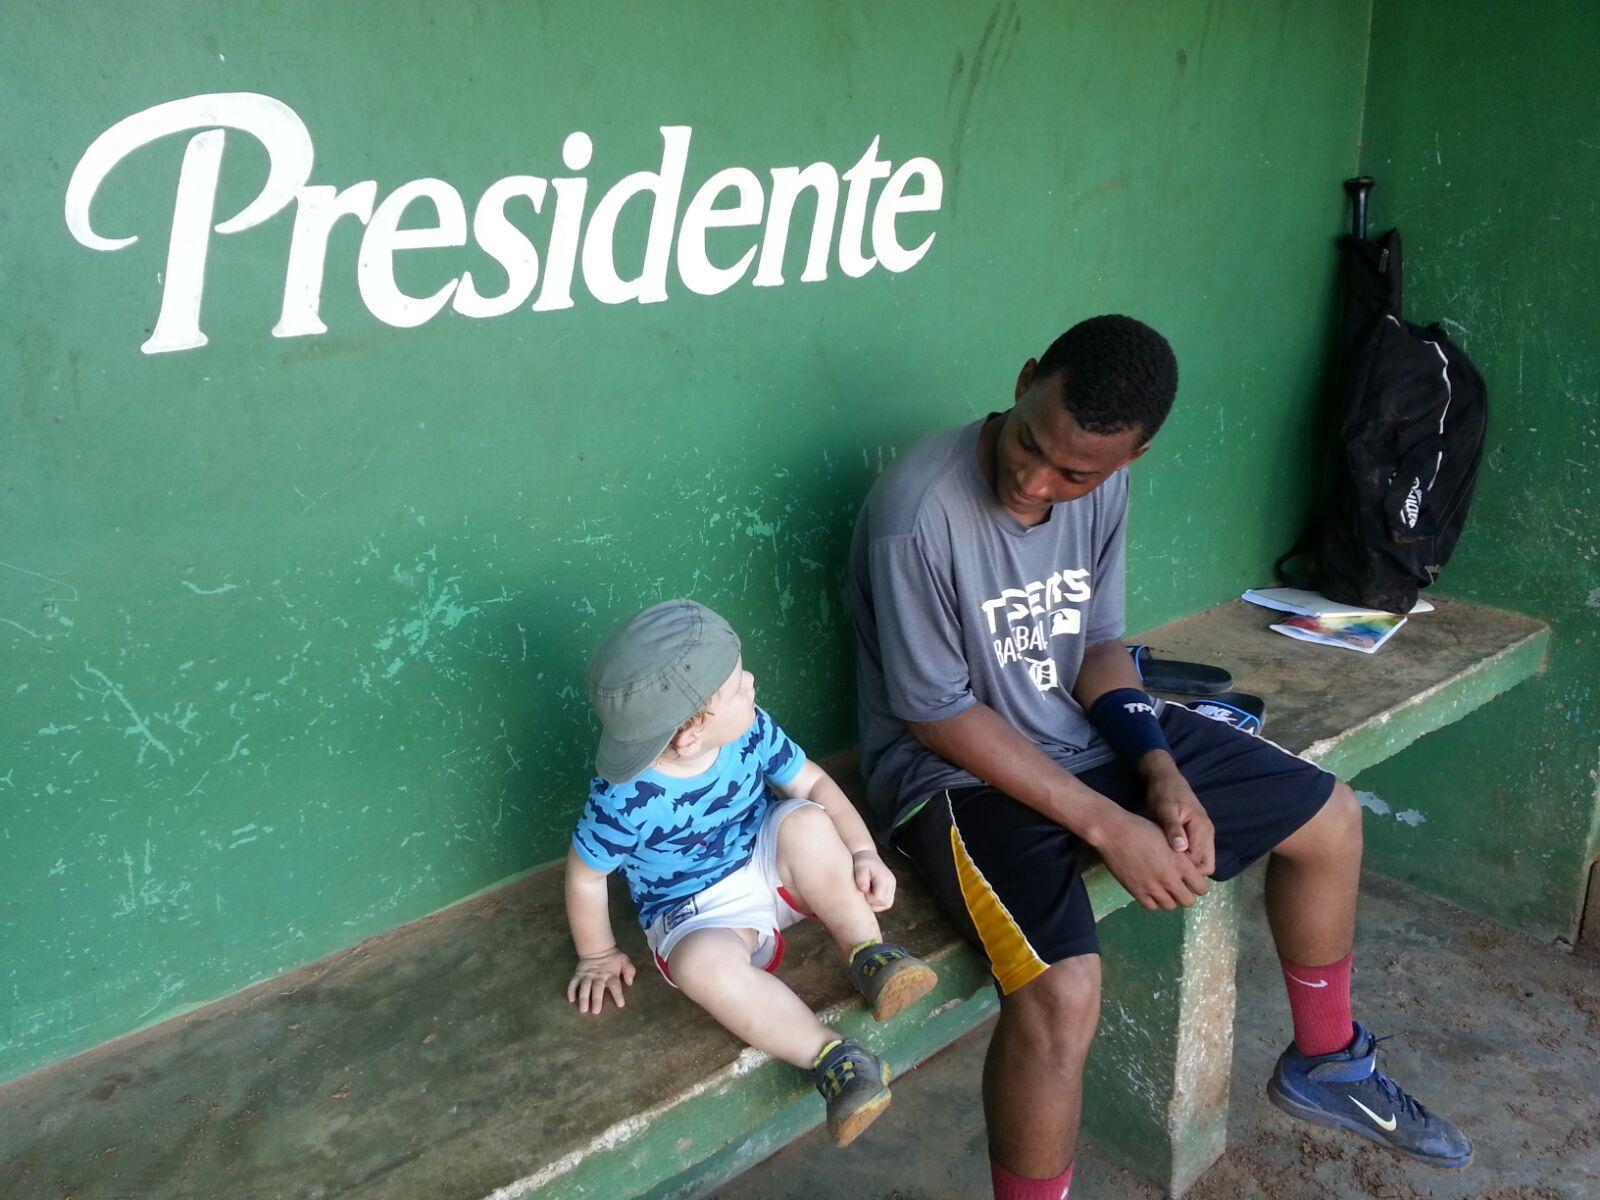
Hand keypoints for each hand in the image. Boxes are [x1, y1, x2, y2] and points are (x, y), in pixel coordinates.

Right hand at [566, 947, 636, 1013]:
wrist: (597, 949)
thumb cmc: (613, 959)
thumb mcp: (624, 960)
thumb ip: (629, 970)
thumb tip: (630, 981)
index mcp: (611, 974)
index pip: (615, 984)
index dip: (618, 994)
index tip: (620, 1004)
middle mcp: (598, 976)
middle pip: (597, 988)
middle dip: (596, 999)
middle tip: (596, 1011)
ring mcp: (587, 975)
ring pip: (584, 987)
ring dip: (583, 998)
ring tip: (583, 1009)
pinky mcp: (578, 974)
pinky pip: (573, 982)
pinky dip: (571, 990)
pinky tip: (571, 999)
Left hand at [852, 849, 896, 911]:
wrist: (867, 856)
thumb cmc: (863, 862)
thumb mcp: (859, 867)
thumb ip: (861, 879)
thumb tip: (864, 890)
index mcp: (886, 879)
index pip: (879, 899)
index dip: (868, 898)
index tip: (862, 890)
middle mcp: (892, 884)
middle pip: (884, 904)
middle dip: (872, 901)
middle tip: (864, 891)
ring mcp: (892, 887)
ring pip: (886, 904)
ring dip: (875, 902)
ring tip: (867, 891)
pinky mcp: (890, 890)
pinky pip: (886, 902)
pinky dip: (877, 902)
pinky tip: (870, 893)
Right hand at [1088, 808, 1210, 911]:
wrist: (1114, 832)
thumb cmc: (1142, 828)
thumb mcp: (1169, 838)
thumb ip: (1181, 857)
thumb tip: (1190, 869)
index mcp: (1181, 864)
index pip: (1202, 888)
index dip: (1199, 886)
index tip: (1192, 881)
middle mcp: (1169, 879)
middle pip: (1188, 901)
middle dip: (1186, 895)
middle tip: (1179, 886)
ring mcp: (1152, 887)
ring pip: (1170, 906)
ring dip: (1170, 898)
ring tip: (1164, 888)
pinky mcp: (1136, 891)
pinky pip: (1151, 907)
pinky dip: (1153, 901)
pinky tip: (1150, 890)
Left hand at [1142, 760, 1216, 876]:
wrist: (1166, 778)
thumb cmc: (1164, 793)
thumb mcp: (1165, 809)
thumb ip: (1173, 828)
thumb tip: (1181, 849)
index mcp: (1202, 828)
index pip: (1199, 861)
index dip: (1183, 870)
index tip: (1164, 871)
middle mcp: (1208, 833)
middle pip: (1206, 866)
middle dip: (1189, 874)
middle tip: (1167, 873)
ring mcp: (1206, 834)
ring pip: (1203, 862)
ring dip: (1189, 868)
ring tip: (1168, 869)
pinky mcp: (1199, 834)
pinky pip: (1198, 854)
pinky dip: (1188, 861)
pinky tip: (1170, 860)